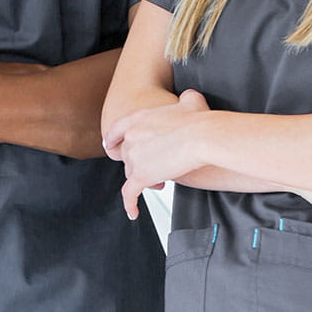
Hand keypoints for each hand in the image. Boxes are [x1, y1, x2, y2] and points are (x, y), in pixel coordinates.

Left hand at [106, 89, 212, 218]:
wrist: (201, 136)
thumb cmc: (199, 120)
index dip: (113, 140)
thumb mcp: (190, 101)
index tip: (110, 146)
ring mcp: (133, 157)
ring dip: (143, 179)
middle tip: (156, 167)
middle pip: (126, 154)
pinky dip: (130, 203)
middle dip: (139, 162)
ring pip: (131, 173)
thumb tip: (188, 98)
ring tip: (162, 181)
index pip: (116, 131)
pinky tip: (133, 212)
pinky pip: (130, 193)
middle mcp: (130, 137)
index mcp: (137, 119)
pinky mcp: (140, 176)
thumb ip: (184, 99)